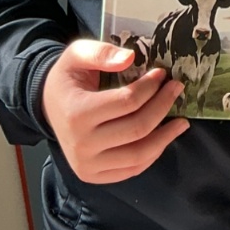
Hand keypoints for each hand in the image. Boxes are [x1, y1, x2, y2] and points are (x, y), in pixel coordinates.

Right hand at [40, 39, 188, 183]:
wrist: (48, 107)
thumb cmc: (67, 79)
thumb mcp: (77, 54)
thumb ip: (101, 52)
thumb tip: (130, 58)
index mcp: (77, 113)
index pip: (127, 102)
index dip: (150, 87)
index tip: (161, 74)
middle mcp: (81, 144)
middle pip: (137, 129)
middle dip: (163, 106)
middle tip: (176, 89)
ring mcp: (87, 165)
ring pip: (139, 155)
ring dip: (165, 136)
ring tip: (181, 121)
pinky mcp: (94, 176)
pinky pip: (132, 169)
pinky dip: (153, 154)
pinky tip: (163, 137)